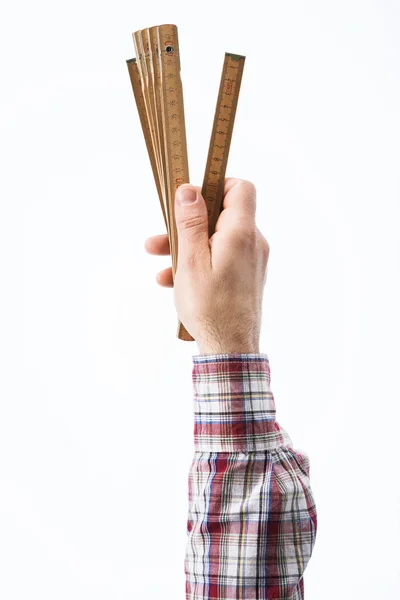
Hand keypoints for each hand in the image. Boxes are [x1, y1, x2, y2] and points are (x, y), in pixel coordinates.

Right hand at [144, 178, 268, 354]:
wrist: (229, 349)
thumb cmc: (209, 307)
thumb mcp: (191, 260)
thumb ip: (191, 222)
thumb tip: (189, 189)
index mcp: (242, 233)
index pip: (240, 188)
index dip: (215, 184)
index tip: (190, 196)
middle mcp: (253, 243)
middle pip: (221, 216)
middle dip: (187, 223)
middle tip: (160, 235)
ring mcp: (251, 262)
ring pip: (216, 240)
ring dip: (187, 246)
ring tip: (158, 259)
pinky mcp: (246, 277)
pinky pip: (221, 259)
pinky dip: (198, 263)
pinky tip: (172, 281)